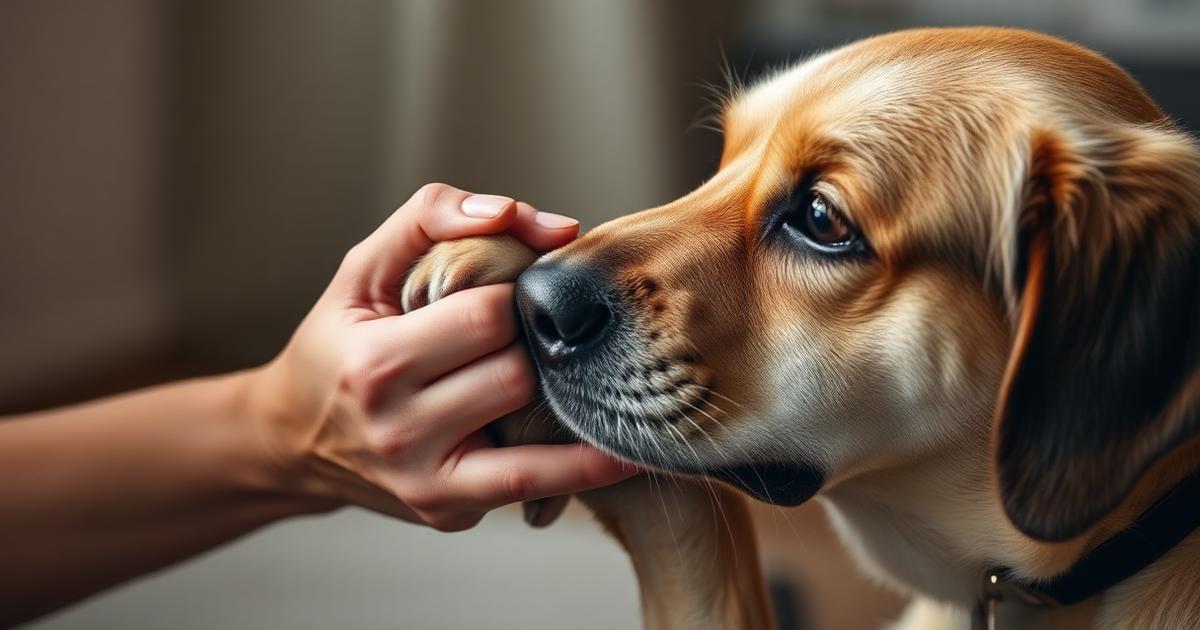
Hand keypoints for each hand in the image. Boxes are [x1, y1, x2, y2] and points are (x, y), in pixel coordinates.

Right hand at [249, 183, 635, 529]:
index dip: (511, 293)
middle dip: (532, 343)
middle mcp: (401, 431)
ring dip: (557, 391)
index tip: (509, 288)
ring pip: (538, 427)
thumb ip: (435, 216)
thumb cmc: (338, 341)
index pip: (487, 315)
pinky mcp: (452, 512)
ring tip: (564, 368)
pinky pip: (537, 484)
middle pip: (517, 372)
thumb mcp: (363, 267)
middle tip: (528, 331)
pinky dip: (584, 464)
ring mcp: (429, 482)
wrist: (292, 437)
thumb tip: (541, 220)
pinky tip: (622, 447)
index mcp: (378, 363)